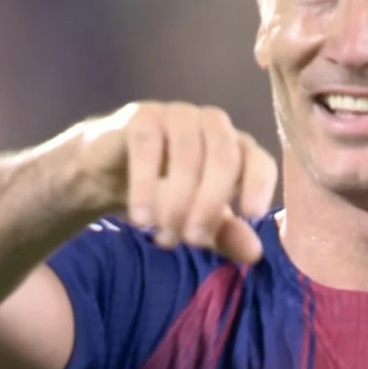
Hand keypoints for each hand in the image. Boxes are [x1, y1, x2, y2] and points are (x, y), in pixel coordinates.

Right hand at [82, 102, 278, 262]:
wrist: (108, 174)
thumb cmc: (164, 195)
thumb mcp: (198, 220)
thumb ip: (227, 233)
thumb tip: (255, 253)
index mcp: (236, 146)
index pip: (259, 159)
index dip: (259, 184)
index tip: (251, 215)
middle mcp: (213, 123)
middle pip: (224, 157)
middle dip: (210, 203)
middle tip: (193, 240)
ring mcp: (178, 114)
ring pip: (187, 153)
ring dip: (177, 200)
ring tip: (164, 237)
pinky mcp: (142, 116)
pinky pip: (147, 146)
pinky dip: (145, 185)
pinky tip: (141, 218)